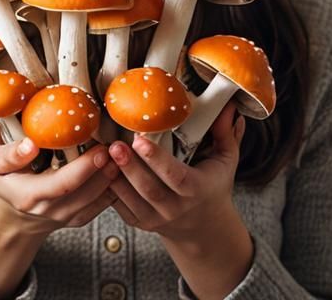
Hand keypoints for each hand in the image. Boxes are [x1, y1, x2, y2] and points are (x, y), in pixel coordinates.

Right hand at [0, 126, 120, 236]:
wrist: (12, 213)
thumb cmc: (0, 171)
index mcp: (2, 175)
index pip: (7, 163)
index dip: (17, 154)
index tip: (30, 143)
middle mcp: (28, 198)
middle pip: (57, 188)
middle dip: (83, 170)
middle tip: (103, 149)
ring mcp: (52, 213)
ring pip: (83, 199)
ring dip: (105, 177)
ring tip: (119, 155)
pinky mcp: (72, 219)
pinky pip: (97, 207)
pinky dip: (113, 189)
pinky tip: (123, 169)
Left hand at [106, 102, 246, 241]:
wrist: (203, 227)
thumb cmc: (214, 186)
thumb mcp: (226, 161)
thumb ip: (226, 133)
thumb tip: (230, 105)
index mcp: (196, 189)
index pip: (175, 176)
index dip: (156, 159)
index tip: (139, 138)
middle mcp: (175, 208)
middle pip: (148, 188)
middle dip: (130, 166)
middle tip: (114, 144)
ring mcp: (155, 218)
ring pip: (130, 198)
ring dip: (115, 175)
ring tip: (103, 153)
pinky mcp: (140, 222)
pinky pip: (120, 207)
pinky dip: (108, 189)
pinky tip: (101, 169)